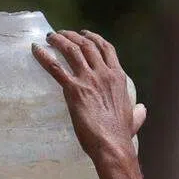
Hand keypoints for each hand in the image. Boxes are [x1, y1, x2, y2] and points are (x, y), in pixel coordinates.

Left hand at [32, 30, 146, 162]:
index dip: (95, 38)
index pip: (107, 49)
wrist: (111, 145)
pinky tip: (36, 49)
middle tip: (62, 34)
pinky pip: (56, 68)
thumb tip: (142, 109)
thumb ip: (137, 113)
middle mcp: (104, 73)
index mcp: (118, 77)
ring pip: (72, 50)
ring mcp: (88, 79)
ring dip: (60, 40)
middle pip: (87, 45)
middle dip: (74, 36)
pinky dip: (44, 56)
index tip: (85, 34)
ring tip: (50, 37)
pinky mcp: (73, 89)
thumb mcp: (133, 119)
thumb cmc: (121, 136)